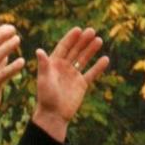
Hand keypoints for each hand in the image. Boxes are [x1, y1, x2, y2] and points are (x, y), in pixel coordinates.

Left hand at [32, 27, 108, 141]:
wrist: (53, 115)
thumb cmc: (45, 97)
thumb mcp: (44, 79)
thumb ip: (44, 65)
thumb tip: (39, 50)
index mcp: (54, 63)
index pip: (63, 47)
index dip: (70, 38)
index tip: (78, 29)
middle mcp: (64, 67)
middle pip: (75, 50)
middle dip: (83, 41)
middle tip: (91, 31)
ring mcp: (74, 75)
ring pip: (84, 59)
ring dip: (91, 50)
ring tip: (99, 40)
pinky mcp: (82, 84)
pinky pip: (91, 73)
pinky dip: (98, 67)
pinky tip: (105, 59)